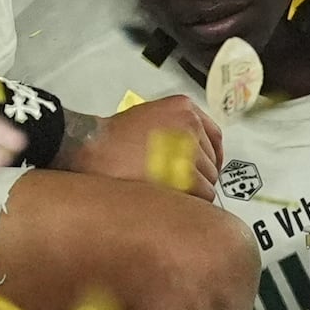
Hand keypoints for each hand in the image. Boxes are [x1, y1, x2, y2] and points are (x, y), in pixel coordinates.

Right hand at [67, 93, 225, 190]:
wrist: (95, 148)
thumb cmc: (113, 138)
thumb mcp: (150, 117)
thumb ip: (174, 128)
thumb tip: (188, 151)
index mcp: (184, 108)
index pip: (214, 134)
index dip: (211, 155)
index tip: (207, 166)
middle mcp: (192, 124)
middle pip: (211, 159)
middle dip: (199, 174)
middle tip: (183, 184)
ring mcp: (191, 148)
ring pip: (209, 178)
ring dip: (195, 189)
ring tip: (173, 193)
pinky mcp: (186, 172)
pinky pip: (203, 193)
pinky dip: (193, 201)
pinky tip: (176, 200)